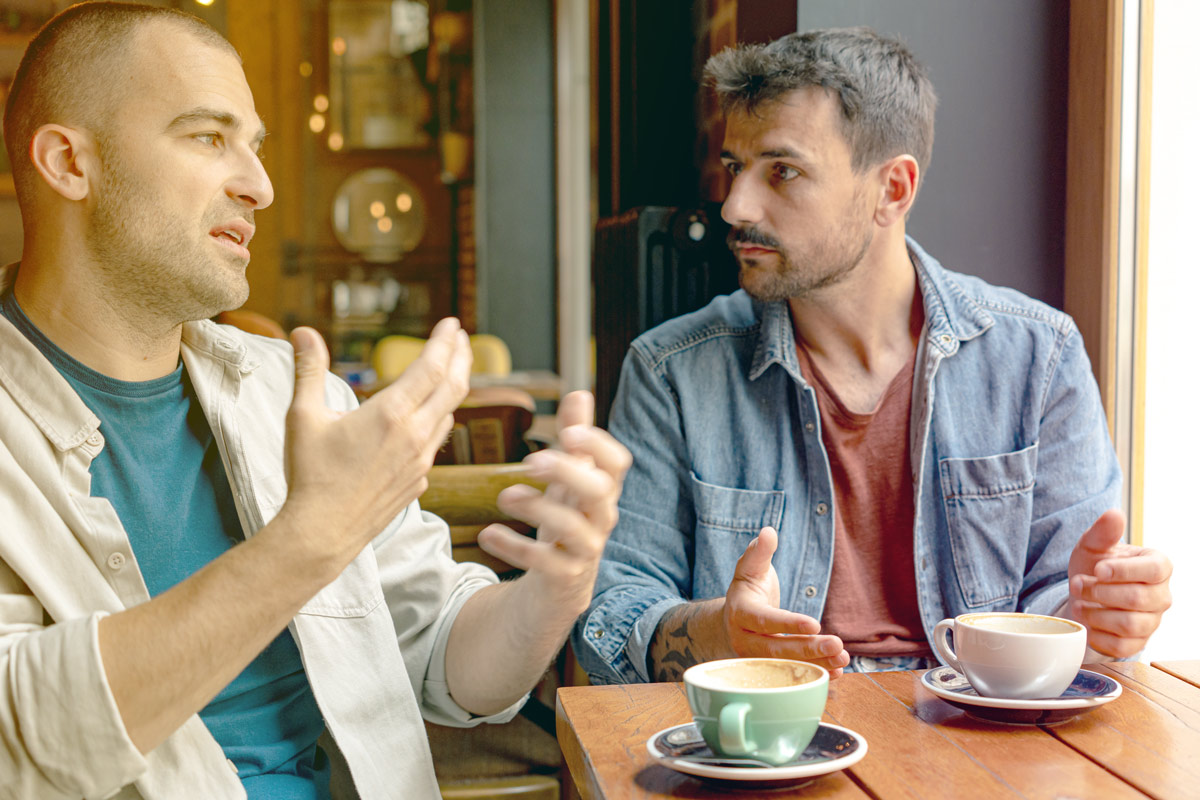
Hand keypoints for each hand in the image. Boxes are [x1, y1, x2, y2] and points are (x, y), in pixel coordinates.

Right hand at [283, 318, 471, 559]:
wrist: (323, 533)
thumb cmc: (310, 476)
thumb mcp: (303, 417)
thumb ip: (308, 370)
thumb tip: (304, 332)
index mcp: (391, 414)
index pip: (431, 367)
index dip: (444, 341)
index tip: (451, 323)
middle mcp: (415, 435)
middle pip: (454, 386)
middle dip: (461, 356)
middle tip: (461, 338)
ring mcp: (421, 460)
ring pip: (448, 415)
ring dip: (454, 388)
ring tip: (452, 370)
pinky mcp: (419, 480)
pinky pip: (436, 442)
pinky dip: (439, 420)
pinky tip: (432, 416)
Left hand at [476, 391, 631, 616]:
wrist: (557, 587)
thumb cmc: (565, 522)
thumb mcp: (568, 480)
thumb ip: (574, 438)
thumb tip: (581, 393)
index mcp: (601, 490)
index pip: (617, 463)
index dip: (597, 445)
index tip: (568, 432)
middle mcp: (600, 519)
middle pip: (599, 491)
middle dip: (567, 472)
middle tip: (531, 461)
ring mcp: (585, 550)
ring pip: (573, 528)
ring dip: (537, 507)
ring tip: (503, 496)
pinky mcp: (564, 577)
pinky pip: (545, 562)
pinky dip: (515, 547)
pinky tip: (487, 535)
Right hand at [724, 527, 849, 677]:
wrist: (733, 618)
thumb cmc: (748, 588)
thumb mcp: (750, 567)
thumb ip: (759, 552)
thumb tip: (768, 532)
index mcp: (740, 612)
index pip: (763, 620)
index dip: (788, 623)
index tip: (815, 624)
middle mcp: (744, 639)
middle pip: (776, 649)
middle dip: (808, 649)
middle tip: (837, 645)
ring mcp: (755, 658)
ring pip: (785, 665)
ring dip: (816, 663)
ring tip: (843, 658)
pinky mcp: (769, 669)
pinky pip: (791, 673)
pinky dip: (815, 672)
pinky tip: (837, 671)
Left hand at [1067, 509, 1172, 657]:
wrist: (1085, 593)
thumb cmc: (1094, 566)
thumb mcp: (1093, 545)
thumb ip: (1103, 531)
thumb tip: (1114, 514)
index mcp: (1158, 566)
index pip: (1154, 570)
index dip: (1124, 571)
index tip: (1098, 569)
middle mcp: (1161, 595)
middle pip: (1138, 599)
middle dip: (1100, 592)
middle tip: (1077, 584)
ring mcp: (1152, 621)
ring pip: (1130, 625)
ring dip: (1096, 614)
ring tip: (1078, 603)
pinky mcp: (1138, 643)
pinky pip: (1122, 647)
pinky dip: (1098, 635)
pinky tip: (1086, 622)